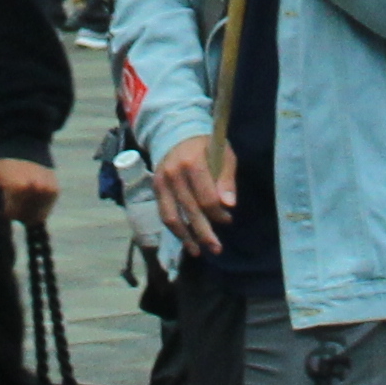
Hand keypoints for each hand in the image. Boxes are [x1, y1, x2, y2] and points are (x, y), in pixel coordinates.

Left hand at [0, 155, 60, 223]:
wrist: (25, 144)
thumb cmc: (1, 163)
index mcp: (18, 187)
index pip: (11, 215)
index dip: (4, 210)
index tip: (2, 198)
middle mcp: (36, 189)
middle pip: (24, 217)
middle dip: (16, 212)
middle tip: (11, 196)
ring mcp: (48, 190)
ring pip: (36, 217)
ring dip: (27, 213)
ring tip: (21, 196)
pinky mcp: (55, 191)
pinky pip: (45, 211)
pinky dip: (37, 209)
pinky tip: (31, 196)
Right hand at [152, 133, 233, 247]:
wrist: (176, 132)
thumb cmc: (206, 145)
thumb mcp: (224, 154)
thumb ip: (227, 179)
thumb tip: (229, 205)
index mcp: (193, 163)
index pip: (206, 198)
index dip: (218, 213)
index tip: (228, 219)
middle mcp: (174, 173)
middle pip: (190, 211)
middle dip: (204, 233)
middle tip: (216, 249)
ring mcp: (161, 182)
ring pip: (172, 217)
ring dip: (186, 238)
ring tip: (198, 251)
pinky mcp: (156, 188)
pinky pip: (164, 214)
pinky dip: (175, 229)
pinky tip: (186, 239)